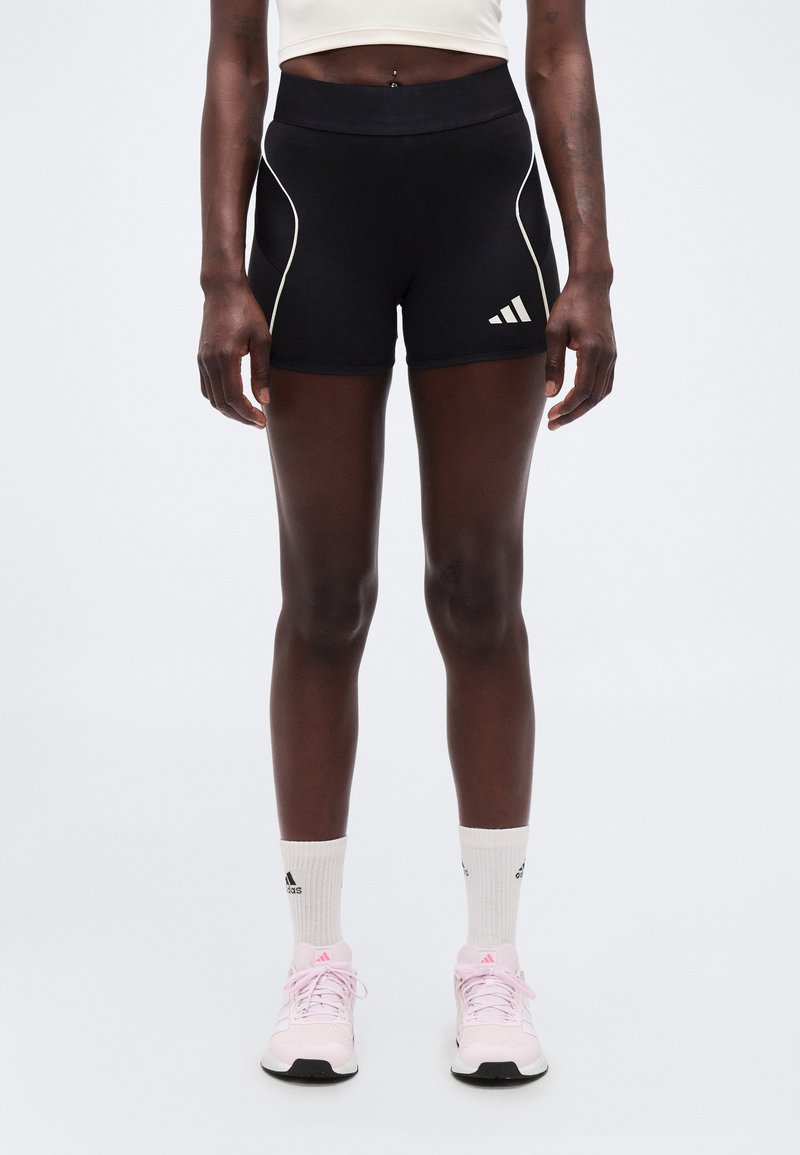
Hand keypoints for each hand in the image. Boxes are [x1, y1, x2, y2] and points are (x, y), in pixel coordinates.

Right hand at [197, 281, 271, 427]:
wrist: (222, 290)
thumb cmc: (246, 311)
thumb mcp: (262, 340)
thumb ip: (262, 372)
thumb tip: (263, 400)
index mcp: (225, 356)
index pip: (233, 397)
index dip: (247, 413)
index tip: (262, 421)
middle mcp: (209, 361)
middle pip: (221, 403)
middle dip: (240, 417)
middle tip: (258, 423)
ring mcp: (202, 360)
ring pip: (211, 398)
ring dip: (229, 411)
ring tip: (248, 415)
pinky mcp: (200, 358)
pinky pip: (206, 387)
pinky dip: (219, 399)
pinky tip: (234, 402)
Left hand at [544, 273, 616, 429]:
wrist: (592, 285)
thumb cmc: (570, 305)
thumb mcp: (553, 332)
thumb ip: (553, 364)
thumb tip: (550, 394)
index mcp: (592, 350)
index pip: (583, 390)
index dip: (567, 407)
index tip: (552, 415)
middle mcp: (607, 355)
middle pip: (594, 397)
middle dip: (573, 414)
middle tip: (553, 424)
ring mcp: (612, 355)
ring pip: (602, 393)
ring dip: (583, 408)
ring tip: (563, 417)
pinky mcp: (612, 354)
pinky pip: (606, 383)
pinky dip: (593, 397)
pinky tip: (578, 401)